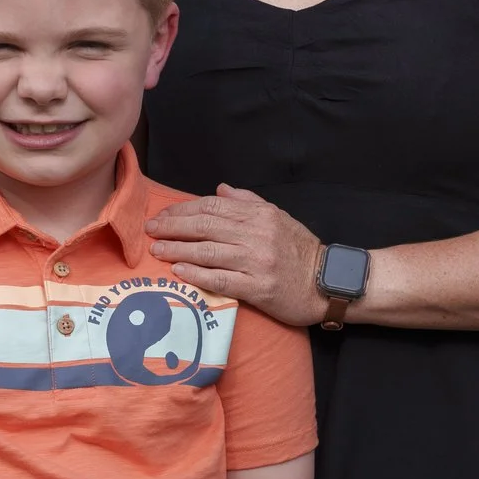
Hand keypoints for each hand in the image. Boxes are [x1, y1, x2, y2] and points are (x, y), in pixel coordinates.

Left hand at [145, 185, 326, 326]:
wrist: (328, 283)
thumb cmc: (301, 251)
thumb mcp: (279, 217)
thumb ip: (249, 202)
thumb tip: (220, 189)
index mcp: (260, 215)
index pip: (213, 207)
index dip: (184, 209)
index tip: (163, 214)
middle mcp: (257, 235)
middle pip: (206, 226)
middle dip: (173, 226)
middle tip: (150, 229)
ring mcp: (257, 262)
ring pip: (208, 251)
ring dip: (178, 248)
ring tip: (156, 248)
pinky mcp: (258, 289)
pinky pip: (220, 279)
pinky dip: (197, 273)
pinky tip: (178, 270)